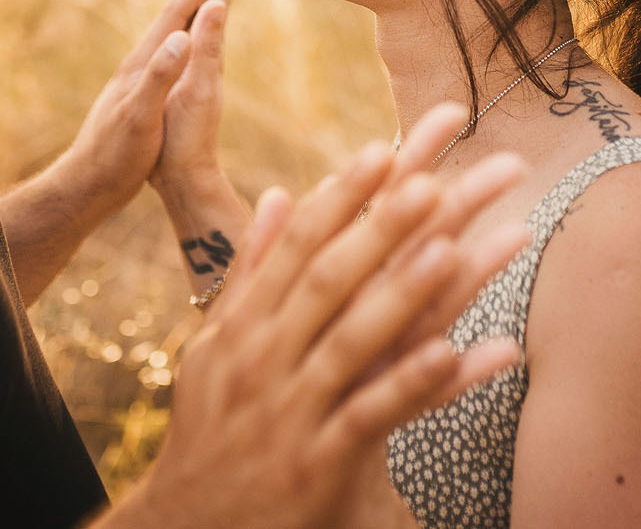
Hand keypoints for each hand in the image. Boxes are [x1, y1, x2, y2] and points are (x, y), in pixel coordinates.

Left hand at [61, 0, 242, 217]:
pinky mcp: (140, 92)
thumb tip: (182, 37)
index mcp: (143, 64)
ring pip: (171, 27)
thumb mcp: (139, 119)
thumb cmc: (115, 158)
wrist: (86, 186)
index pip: (176, 15)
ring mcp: (138, 76)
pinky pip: (169, 48)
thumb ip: (159, 77)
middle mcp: (140, 62)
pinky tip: (185, 36)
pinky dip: (184, 30)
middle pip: (174, 10)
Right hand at [112, 105, 532, 528]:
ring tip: (455, 249)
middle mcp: (262, 358)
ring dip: (404, 292)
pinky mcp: (315, 464)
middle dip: (382, 225)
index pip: (297, 248)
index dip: (342, 198)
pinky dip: (410, 383)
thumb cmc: (212, 431)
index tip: (384, 150)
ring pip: (352, 340)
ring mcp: (288, 410)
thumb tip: (283, 193)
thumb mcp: (218, 346)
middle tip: (435, 177)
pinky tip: (455, 352)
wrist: (186, 528)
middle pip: (329, 279)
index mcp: (242, 325)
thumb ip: (253, 271)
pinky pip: (369, 415)